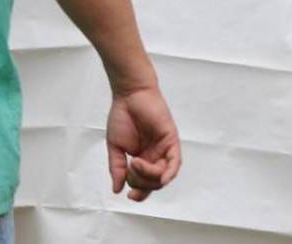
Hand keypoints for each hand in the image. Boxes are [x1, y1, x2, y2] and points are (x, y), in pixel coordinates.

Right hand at [106, 87, 181, 201]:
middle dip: (142, 185)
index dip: (139, 193)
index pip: (145, 184)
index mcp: (143, 159)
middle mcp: (155, 155)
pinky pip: (175, 160)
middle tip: (129, 171)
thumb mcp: (115, 147)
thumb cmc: (122, 116)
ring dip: (150, 177)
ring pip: (164, 174)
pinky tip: (161, 178)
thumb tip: (116, 190)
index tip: (128, 195)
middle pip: (155, 183)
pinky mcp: (171, 138)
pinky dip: (170, 172)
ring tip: (135, 163)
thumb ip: (117, 168)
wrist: (129, 95)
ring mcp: (164, 148)